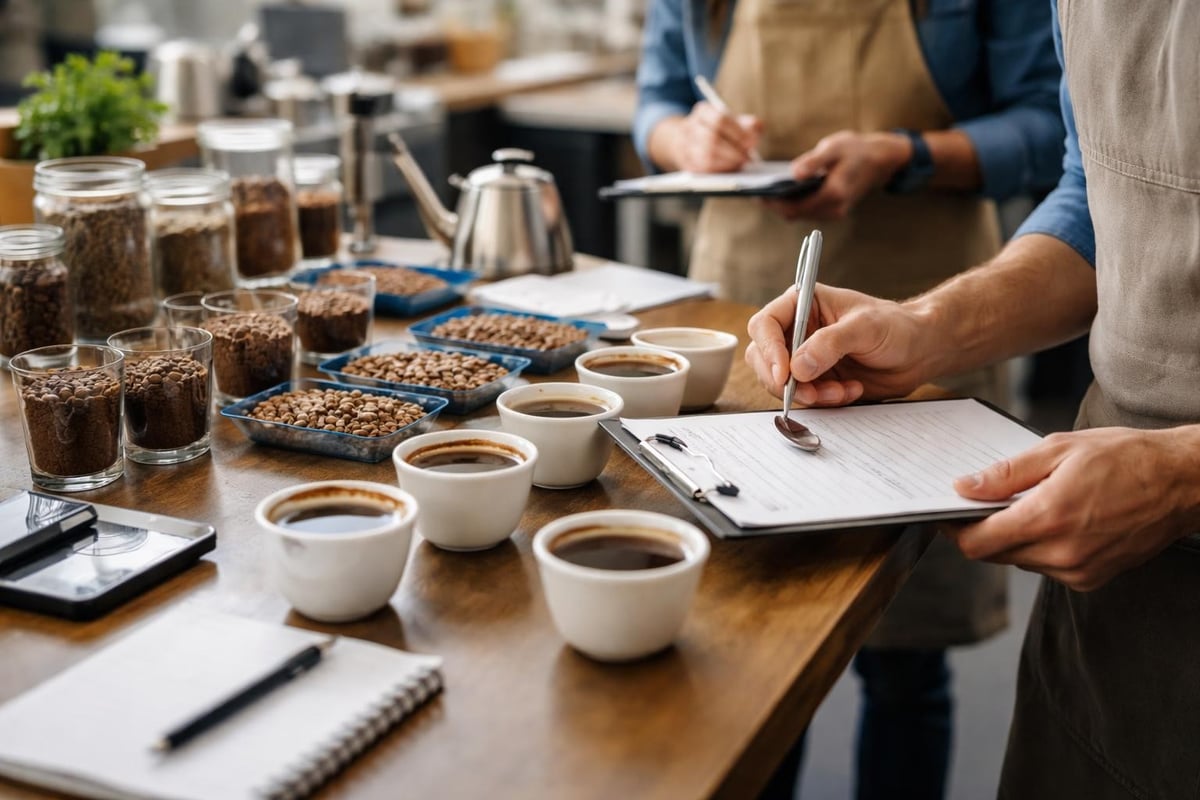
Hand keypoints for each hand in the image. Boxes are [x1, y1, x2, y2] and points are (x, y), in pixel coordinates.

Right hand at [658, 102, 762, 172]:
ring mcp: (686, 147)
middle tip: (748, 156)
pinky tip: (732, 167)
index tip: (751, 141)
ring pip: (706, 156)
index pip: (719, 120)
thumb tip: (757, 126)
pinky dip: (721, 169)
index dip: (737, 132)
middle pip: (711, 139)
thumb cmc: (718, 131)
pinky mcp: (688, 163)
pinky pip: (704, 169)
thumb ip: (748, 123)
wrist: (688, 140)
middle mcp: (690, 128)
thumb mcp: (732, 122)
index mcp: (702, 112)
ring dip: (728, 161)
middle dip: (733, 149)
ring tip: (742, 162)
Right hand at [745, 282, 932, 405]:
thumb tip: (798, 367)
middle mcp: (797, 330)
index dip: (768, 350)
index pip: (765, 324)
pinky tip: (849, 391)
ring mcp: (803, 357)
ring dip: (808, 394)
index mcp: (802, 304)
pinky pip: (803, 398)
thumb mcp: (866, 327)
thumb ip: (831, 343)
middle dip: (785, 381)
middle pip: (763, 358)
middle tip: (810, 393)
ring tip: (841, 391)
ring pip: (780, 383)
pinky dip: (824, 401)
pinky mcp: (814, 380)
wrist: (918, 352)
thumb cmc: (896, 326)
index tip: (784, 374)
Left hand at [762, 130, 910, 221]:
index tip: (756, 193)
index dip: (773, 202)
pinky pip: (806, 210)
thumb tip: (794, 173)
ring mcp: (834, 212)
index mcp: (833, 194)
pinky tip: (779, 191)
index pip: (794, 207)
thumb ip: (814, 161)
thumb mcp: (835, 147)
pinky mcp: (832, 210)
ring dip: (781, 205)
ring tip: (761, 190)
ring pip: (799, 214)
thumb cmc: (855, 149)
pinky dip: (792, 203)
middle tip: (754, 191)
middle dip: (773, 204)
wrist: (880, 159)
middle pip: (793, 214)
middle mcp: (834, 209)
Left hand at [947, 427, 1199, 590]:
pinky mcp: (1091, 578)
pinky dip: (1039, 546)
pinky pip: (1046, 566)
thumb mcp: (1057, 451)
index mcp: (1048, 519)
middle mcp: (1062, 553)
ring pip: (1020, 560)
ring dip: (1013, 537)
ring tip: (1030, 504)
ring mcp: (1078, 571)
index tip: (946, 514)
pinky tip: (1056, 520)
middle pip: (994, 554)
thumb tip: (964, 487)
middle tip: (983, 501)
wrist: (1182, 483)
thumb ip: (1005, 474)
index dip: (955, 529)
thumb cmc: (1125, 458)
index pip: (978, 542)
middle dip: (982, 529)